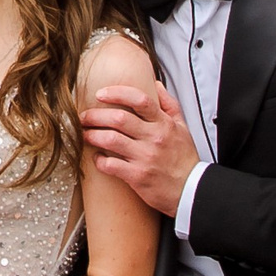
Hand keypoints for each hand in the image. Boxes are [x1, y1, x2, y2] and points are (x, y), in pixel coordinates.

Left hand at [80, 79, 201, 217]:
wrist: (191, 190)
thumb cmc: (184, 159)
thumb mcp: (183, 127)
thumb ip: (169, 105)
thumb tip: (156, 85)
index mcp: (163, 124)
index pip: (139, 99)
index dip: (117, 93)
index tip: (100, 94)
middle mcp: (154, 138)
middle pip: (119, 118)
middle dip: (96, 115)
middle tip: (84, 117)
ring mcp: (145, 157)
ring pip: (111, 140)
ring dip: (92, 135)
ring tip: (85, 134)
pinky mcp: (137, 176)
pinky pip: (111, 165)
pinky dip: (99, 161)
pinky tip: (96, 158)